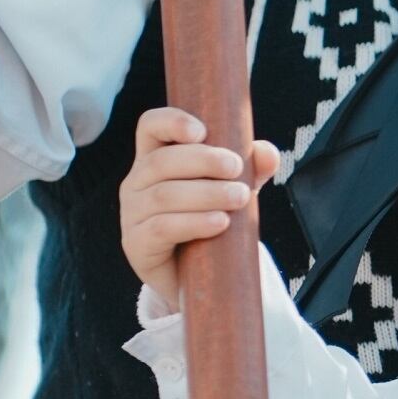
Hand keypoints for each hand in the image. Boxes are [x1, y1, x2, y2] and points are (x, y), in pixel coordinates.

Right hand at [120, 107, 278, 312]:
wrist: (201, 276)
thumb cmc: (214, 219)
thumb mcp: (236, 187)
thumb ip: (253, 168)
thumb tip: (266, 152)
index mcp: (157, 158)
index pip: (150, 126)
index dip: (171, 122)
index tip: (203, 131)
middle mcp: (137, 181)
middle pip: (161, 161)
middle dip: (204, 161)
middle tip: (238, 170)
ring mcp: (131, 213)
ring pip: (164, 195)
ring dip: (207, 194)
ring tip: (239, 198)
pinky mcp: (136, 245)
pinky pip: (161, 228)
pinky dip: (194, 223)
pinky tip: (219, 222)